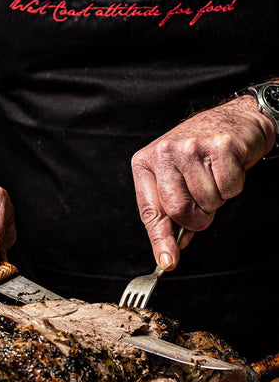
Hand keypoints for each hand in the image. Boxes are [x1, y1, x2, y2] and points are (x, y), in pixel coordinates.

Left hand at [131, 95, 275, 270]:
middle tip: (203, 203)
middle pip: (179, 210)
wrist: (235, 120)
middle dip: (197, 217)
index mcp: (146, 162)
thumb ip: (170, 213)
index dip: (160, 239)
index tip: (167, 262)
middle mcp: (165, 152)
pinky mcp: (219, 146)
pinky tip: (227, 168)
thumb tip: (171, 251)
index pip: (150, 210)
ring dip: (216, 199)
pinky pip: (228, 189)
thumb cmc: (201, 152)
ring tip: (214, 177)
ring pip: (206, 202)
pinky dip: (233, 187)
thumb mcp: (175, 178)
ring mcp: (191, 148)